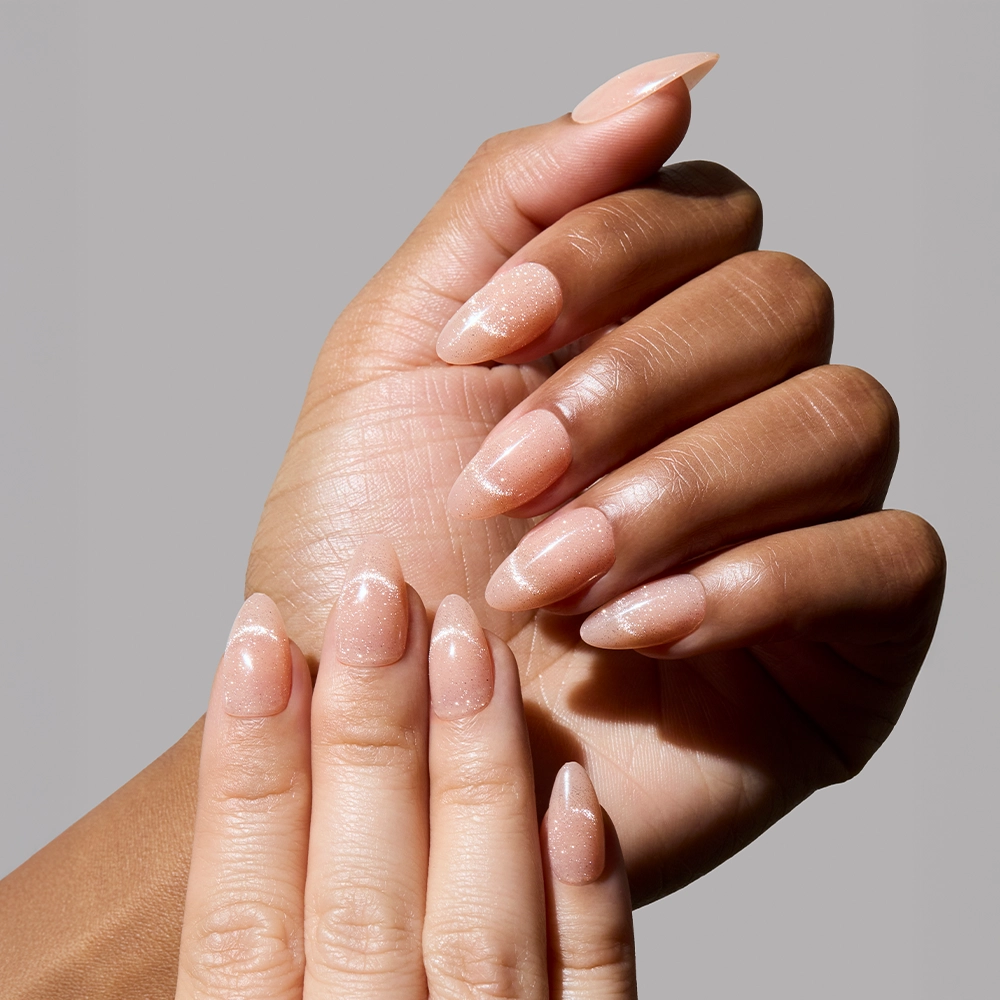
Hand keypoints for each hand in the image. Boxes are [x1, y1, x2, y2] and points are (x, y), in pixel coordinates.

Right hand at [176, 539, 634, 998]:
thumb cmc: (313, 990)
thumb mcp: (249, 966)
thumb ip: (263, 887)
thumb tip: (254, 713)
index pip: (239, 911)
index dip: (243, 765)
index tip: (253, 630)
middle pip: (362, 903)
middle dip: (367, 738)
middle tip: (374, 595)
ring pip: (480, 934)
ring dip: (477, 780)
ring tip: (470, 645)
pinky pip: (591, 996)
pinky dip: (584, 902)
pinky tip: (578, 797)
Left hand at [245, 55, 944, 901]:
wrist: (374, 743)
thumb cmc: (371, 556)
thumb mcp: (401, 350)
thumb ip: (520, 194)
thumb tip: (674, 77)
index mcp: (635, 335)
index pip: (703, 212)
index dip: (599, 256)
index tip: (485, 341)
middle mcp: (729, 413)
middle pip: (784, 303)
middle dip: (634, 384)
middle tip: (511, 480)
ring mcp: (797, 521)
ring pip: (843, 414)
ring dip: (681, 489)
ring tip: (556, 574)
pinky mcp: (842, 636)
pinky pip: (890, 555)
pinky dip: (756, 579)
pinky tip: (637, 628)